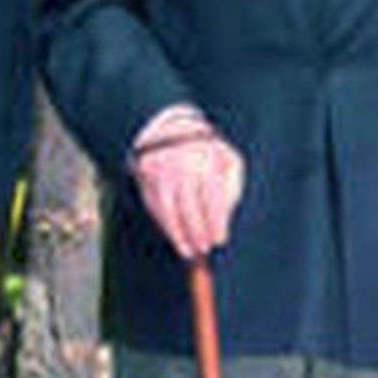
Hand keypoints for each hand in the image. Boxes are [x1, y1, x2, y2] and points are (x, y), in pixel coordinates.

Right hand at [129, 110, 245, 259]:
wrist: (171, 127)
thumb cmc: (207, 149)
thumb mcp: (229, 160)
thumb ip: (231, 187)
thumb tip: (224, 218)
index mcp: (207, 160)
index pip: (212, 199)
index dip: (216, 222)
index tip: (220, 240)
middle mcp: (181, 165)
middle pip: (189, 208)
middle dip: (198, 233)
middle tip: (205, 248)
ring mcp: (160, 171)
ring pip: (168, 211)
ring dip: (179, 235)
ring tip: (189, 251)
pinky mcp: (146, 177)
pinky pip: (154, 207)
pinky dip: (165, 225)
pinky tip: (175, 236)